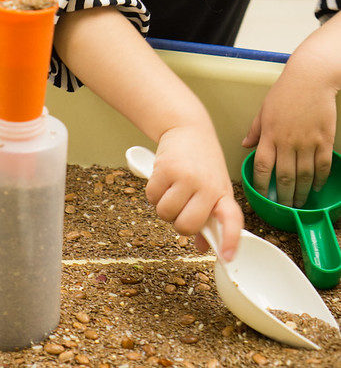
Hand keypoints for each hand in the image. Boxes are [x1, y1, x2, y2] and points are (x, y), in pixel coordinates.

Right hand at [146, 124, 242, 260]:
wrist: (187, 127)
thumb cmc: (201, 161)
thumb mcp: (212, 186)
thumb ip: (208, 216)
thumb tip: (201, 246)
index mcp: (223, 193)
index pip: (232, 220)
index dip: (230, 240)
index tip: (227, 257)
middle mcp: (207, 187)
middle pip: (186, 226)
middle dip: (178, 222)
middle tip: (180, 206)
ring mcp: (186, 178)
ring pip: (165, 214)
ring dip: (163, 206)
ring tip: (171, 189)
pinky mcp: (166, 169)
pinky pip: (151, 198)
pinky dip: (153, 193)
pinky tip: (162, 179)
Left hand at [242, 59, 336, 206]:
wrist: (310, 79)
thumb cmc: (285, 92)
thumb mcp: (264, 110)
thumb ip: (255, 130)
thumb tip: (244, 145)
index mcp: (270, 134)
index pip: (263, 167)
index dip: (262, 185)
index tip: (262, 196)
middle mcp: (287, 141)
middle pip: (285, 177)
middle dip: (284, 196)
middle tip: (284, 207)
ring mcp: (307, 141)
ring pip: (304, 175)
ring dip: (302, 193)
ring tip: (300, 203)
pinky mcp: (324, 139)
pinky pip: (322, 165)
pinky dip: (319, 179)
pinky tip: (316, 187)